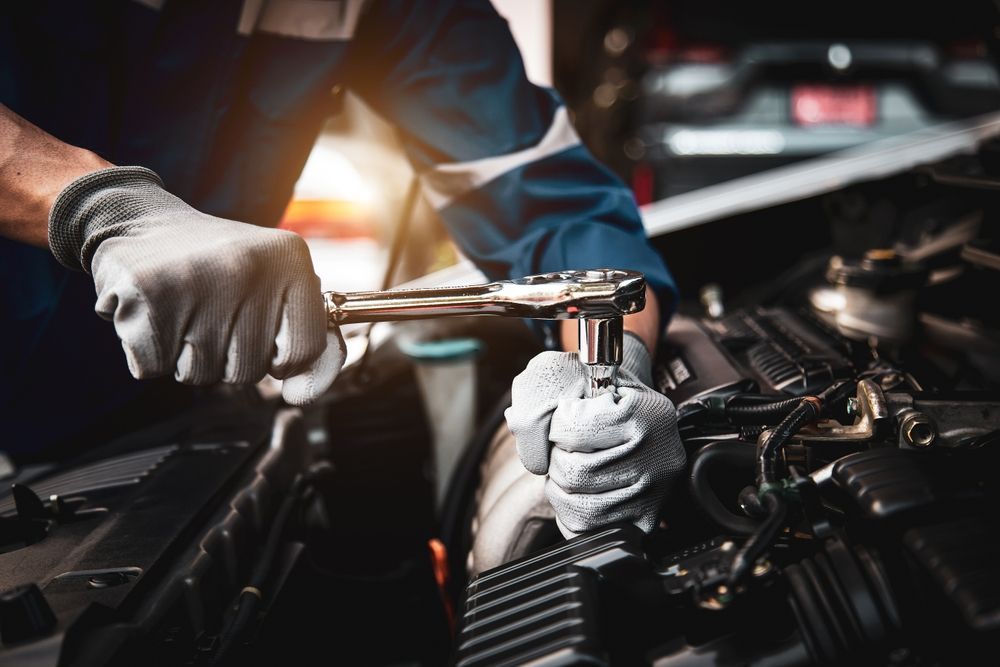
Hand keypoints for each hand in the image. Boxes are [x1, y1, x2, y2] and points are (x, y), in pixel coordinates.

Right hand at [48, 166, 343, 404]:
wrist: (141, 222)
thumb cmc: (216, 267)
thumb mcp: (274, 286)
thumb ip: (302, 339)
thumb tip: (302, 394)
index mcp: (288, 260)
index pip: (304, 351)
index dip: (281, 358)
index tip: (263, 334)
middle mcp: (247, 266)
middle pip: (250, 370)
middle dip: (228, 358)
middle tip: (210, 313)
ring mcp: (196, 280)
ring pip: (201, 374)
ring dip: (187, 357)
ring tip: (183, 311)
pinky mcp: (146, 295)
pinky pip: (154, 368)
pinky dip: (150, 354)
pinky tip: (154, 315)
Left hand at [505, 333, 684, 535]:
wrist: (635, 407)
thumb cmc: (597, 391)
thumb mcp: (569, 375)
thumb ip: (540, 401)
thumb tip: (528, 443)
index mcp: (643, 412)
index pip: (573, 428)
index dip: (555, 427)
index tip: (565, 423)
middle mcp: (657, 453)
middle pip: (575, 473)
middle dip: (556, 462)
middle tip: (564, 451)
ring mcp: (654, 490)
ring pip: (581, 507)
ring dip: (561, 490)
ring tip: (570, 470)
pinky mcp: (647, 518)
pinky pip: (592, 529)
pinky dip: (572, 516)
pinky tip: (577, 494)